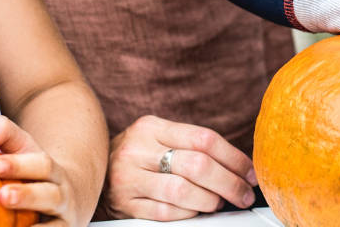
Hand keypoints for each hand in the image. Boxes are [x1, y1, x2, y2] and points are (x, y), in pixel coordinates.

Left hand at [0, 115, 78, 224]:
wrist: (66, 199)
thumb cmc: (33, 172)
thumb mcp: (22, 147)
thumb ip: (3, 132)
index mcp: (51, 170)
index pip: (40, 164)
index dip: (17, 165)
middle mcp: (60, 195)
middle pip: (49, 194)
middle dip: (26, 196)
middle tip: (2, 195)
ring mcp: (61, 221)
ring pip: (53, 226)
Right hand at [101, 115, 256, 220]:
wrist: (90, 171)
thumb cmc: (137, 157)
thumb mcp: (156, 138)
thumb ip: (190, 145)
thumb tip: (240, 167)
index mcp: (151, 127)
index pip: (203, 139)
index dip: (234, 158)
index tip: (249, 173)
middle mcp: (137, 149)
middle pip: (197, 165)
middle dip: (229, 183)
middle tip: (243, 194)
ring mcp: (129, 177)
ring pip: (183, 191)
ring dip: (210, 201)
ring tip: (217, 202)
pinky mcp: (125, 204)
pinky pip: (167, 212)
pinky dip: (189, 213)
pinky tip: (195, 210)